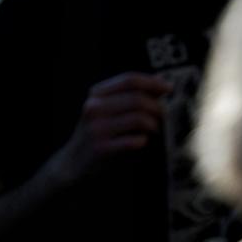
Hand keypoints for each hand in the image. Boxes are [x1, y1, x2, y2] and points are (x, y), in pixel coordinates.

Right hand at [51, 73, 168, 184]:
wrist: (73, 161)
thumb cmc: (97, 133)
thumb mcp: (104, 109)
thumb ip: (126, 97)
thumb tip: (159, 87)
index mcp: (96, 93)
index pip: (128, 80)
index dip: (151, 82)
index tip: (169, 87)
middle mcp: (95, 107)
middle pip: (136, 98)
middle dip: (157, 106)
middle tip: (165, 115)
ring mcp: (97, 128)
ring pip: (138, 118)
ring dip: (153, 124)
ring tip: (155, 129)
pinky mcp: (102, 148)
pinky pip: (133, 141)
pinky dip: (143, 140)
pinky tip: (143, 141)